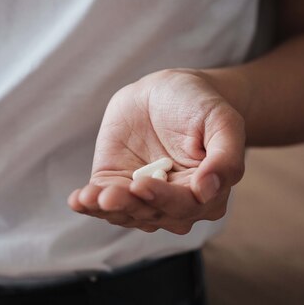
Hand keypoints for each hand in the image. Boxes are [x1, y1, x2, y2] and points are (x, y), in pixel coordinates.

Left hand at [68, 69, 244, 233]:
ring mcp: (142, 196)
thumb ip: (226, 157)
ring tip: (90, 198)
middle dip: (130, 205)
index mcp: (206, 194)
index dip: (163, 199)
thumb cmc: (201, 105)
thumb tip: (208, 190)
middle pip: (152, 214)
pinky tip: (78, 201)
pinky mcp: (115, 184)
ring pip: (125, 212)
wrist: (167, 90)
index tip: (142, 185)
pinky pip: (101, 202)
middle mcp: (174, 203)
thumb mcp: (223, 121)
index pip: (185, 206)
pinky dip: (89, 204)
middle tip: (111, 195)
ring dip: (107, 208)